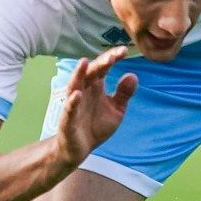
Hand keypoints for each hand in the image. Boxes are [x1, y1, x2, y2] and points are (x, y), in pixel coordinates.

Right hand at [52, 47, 137, 167]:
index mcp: (96, 86)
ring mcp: (74, 105)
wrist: (80, 149)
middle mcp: (83, 91)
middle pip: (90, 72)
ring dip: (79, 74)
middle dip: (100, 63)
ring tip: (84, 62)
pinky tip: (77, 94)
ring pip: (74, 86)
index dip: (112, 58)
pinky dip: (72, 102)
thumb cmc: (96, 125)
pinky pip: (69, 110)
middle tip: (112, 56)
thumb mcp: (116, 109)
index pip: (103, 67)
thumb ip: (124, 93)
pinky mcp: (68, 121)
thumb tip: (132, 75)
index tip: (124, 51)